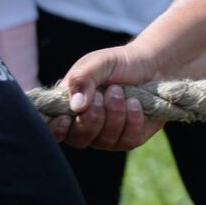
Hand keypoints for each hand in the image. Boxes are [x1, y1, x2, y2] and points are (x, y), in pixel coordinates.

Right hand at [45, 45, 164, 149]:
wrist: (153, 65)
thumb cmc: (119, 64)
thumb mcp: (97, 63)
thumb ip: (82, 79)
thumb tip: (76, 107)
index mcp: (69, 109)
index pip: (52, 130)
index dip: (55, 130)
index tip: (67, 117)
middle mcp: (85, 126)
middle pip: (79, 139)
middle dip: (92, 117)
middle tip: (104, 94)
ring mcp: (108, 135)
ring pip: (104, 140)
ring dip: (114, 113)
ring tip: (120, 92)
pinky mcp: (130, 138)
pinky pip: (127, 141)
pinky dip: (132, 120)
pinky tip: (135, 103)